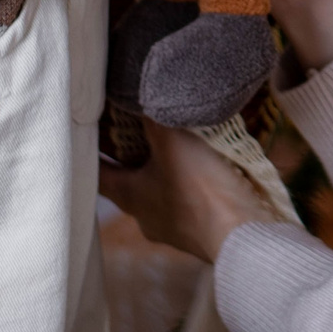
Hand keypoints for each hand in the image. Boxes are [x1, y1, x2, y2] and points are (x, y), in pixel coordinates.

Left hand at [99, 118, 272, 264]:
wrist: (240, 233)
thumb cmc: (199, 187)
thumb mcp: (173, 141)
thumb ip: (154, 117)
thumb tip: (139, 97)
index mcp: (128, 196)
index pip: (98, 173)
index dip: (93, 152)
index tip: (93, 133)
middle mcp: (144, 217)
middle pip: (129, 184)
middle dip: (134, 160)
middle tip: (139, 131)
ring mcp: (172, 230)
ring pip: (160, 195)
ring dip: (165, 175)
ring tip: (179, 150)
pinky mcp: (199, 234)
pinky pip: (189, 204)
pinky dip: (192, 188)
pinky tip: (207, 174)